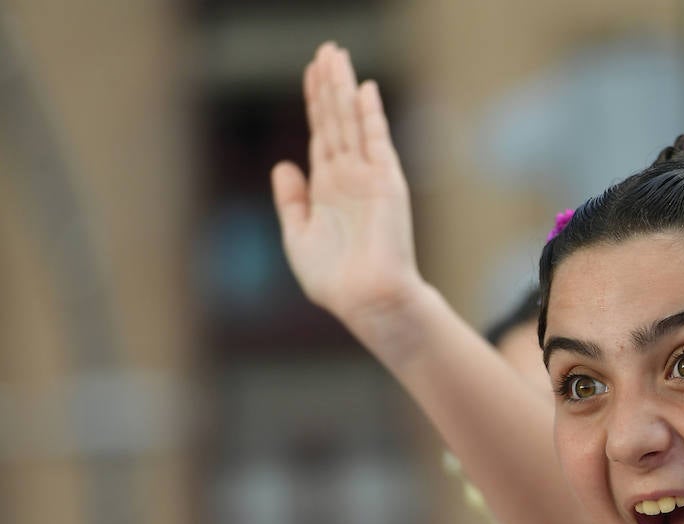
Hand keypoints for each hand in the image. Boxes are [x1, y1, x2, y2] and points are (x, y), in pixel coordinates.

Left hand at [271, 43, 423, 324]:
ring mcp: (368, 178)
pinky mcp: (386, 183)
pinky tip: (363, 89)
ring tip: (335, 55)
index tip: (310, 72)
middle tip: (325, 49)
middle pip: (335, 120)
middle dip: (328, 85)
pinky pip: (377, 142)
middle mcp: (349, 178)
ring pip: (351, 123)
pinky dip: (370, 115)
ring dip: (342, 89)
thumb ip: (291, 201)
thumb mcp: (297, 237)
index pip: (320, 135)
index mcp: (327, 190)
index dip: (314, 103)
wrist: (367, 300)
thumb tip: (283, 164)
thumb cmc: (335, 280)